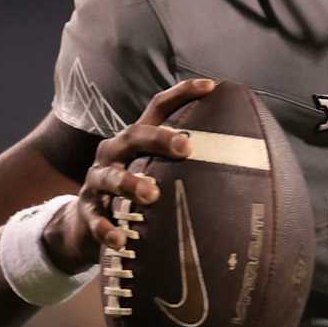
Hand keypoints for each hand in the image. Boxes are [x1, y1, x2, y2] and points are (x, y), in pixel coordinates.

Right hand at [41, 79, 215, 269]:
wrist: (84, 224)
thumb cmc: (133, 192)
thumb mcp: (153, 171)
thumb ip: (184, 165)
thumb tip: (243, 164)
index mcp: (135, 140)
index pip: (158, 108)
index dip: (182, 93)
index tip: (211, 86)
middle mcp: (114, 152)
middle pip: (135, 136)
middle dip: (159, 138)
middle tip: (185, 147)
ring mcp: (97, 180)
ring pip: (112, 177)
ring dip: (131, 183)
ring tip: (151, 194)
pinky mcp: (87, 209)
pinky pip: (96, 218)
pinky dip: (107, 229)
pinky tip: (121, 240)